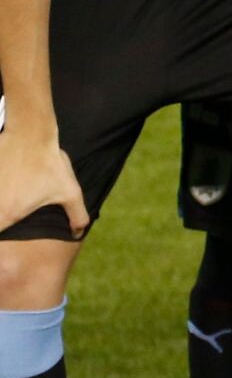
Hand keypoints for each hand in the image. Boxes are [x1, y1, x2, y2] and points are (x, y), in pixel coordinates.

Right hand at [0, 121, 88, 238]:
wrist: (29, 134)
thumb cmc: (49, 164)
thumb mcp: (69, 191)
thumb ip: (77, 215)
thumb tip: (77, 232)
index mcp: (6, 216)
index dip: (0, 243)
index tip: (10, 225)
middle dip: (3, 216)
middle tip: (16, 204)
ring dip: (0, 201)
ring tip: (11, 192)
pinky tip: (4, 182)